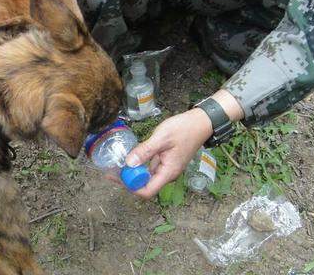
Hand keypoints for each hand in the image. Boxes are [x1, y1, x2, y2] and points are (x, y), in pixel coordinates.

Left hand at [123, 90, 243, 198]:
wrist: (201, 122)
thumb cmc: (184, 129)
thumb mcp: (162, 137)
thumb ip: (145, 150)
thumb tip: (129, 163)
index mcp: (168, 172)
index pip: (147, 191)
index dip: (131, 187)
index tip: (118, 177)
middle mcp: (168, 174)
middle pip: (145, 185)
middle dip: (128, 180)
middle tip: (112, 170)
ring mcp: (167, 168)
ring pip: (147, 176)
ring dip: (133, 172)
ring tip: (117, 164)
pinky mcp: (166, 161)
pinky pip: (150, 168)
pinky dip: (139, 164)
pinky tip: (131, 156)